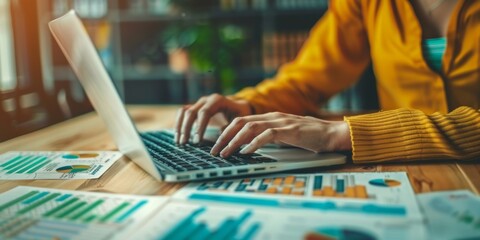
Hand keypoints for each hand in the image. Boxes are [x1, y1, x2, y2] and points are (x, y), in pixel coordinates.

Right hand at [175, 94, 252, 143]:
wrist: (238, 107)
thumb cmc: (240, 114)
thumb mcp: (241, 119)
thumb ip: (232, 126)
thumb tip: (221, 136)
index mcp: (217, 101)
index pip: (205, 112)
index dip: (199, 127)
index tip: (197, 141)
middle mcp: (206, 100)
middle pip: (191, 112)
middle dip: (187, 128)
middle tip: (185, 143)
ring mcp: (199, 103)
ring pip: (184, 112)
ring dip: (180, 126)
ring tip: (179, 142)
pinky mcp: (194, 108)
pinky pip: (182, 113)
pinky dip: (178, 124)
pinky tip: (178, 136)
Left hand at [210, 112, 351, 157]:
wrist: (332, 133)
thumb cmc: (310, 136)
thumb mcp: (285, 135)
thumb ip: (269, 136)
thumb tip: (251, 145)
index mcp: (270, 117)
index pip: (242, 120)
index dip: (227, 131)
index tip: (217, 144)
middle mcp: (273, 116)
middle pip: (240, 122)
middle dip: (224, 136)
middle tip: (215, 150)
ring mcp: (281, 122)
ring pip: (249, 127)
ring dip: (234, 141)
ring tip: (225, 153)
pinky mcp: (289, 130)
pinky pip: (266, 135)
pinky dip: (253, 144)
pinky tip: (245, 152)